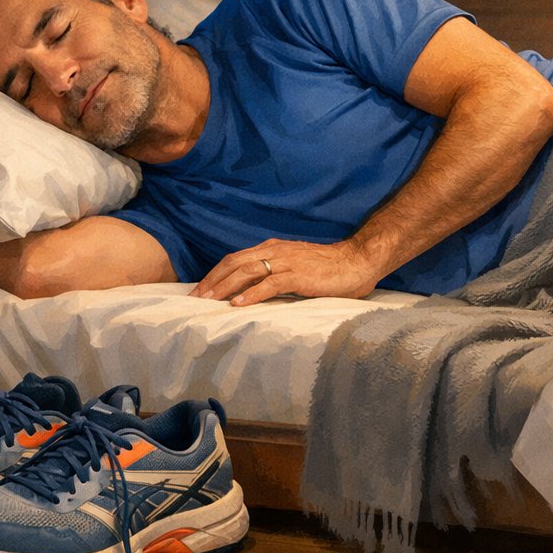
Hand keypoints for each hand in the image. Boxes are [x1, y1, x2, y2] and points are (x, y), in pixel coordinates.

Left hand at [189, 238, 381, 306]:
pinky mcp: (299, 275)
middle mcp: (276, 251)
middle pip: (235, 263)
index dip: (215, 274)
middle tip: (195, 298)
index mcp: (273, 249)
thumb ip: (275, 273)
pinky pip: (270, 283)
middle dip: (212, 280)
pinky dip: (251, 294)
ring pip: (247, 271)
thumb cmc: (328, 268)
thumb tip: (252, 291)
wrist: (357, 261)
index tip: (200, 290)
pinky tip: (238, 304)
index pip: (236, 259)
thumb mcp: (296, 267)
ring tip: (209, 301)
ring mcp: (287, 262)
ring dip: (225, 287)